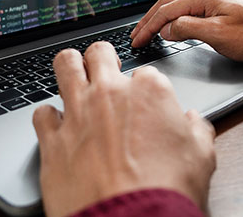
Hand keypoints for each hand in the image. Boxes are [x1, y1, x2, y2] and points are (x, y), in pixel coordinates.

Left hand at [32, 43, 215, 216]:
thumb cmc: (166, 190)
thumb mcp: (201, 158)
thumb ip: (197, 131)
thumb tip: (193, 123)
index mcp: (149, 91)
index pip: (147, 72)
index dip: (147, 89)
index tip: (147, 104)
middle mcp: (110, 93)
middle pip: (100, 53)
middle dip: (104, 59)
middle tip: (107, 73)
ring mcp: (77, 113)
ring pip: (64, 64)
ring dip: (71, 68)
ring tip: (75, 77)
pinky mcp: (52, 140)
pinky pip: (41, 113)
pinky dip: (49, 117)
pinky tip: (57, 126)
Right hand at [130, 0, 242, 62]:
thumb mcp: (217, 35)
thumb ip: (188, 29)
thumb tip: (168, 29)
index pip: (166, 11)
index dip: (148, 27)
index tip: (137, 41)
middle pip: (168, 4)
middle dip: (149, 20)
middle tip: (136, 36)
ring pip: (178, 5)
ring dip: (160, 18)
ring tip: (148, 30)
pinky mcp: (220, 7)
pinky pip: (189, 9)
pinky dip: (175, 17)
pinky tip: (173, 25)